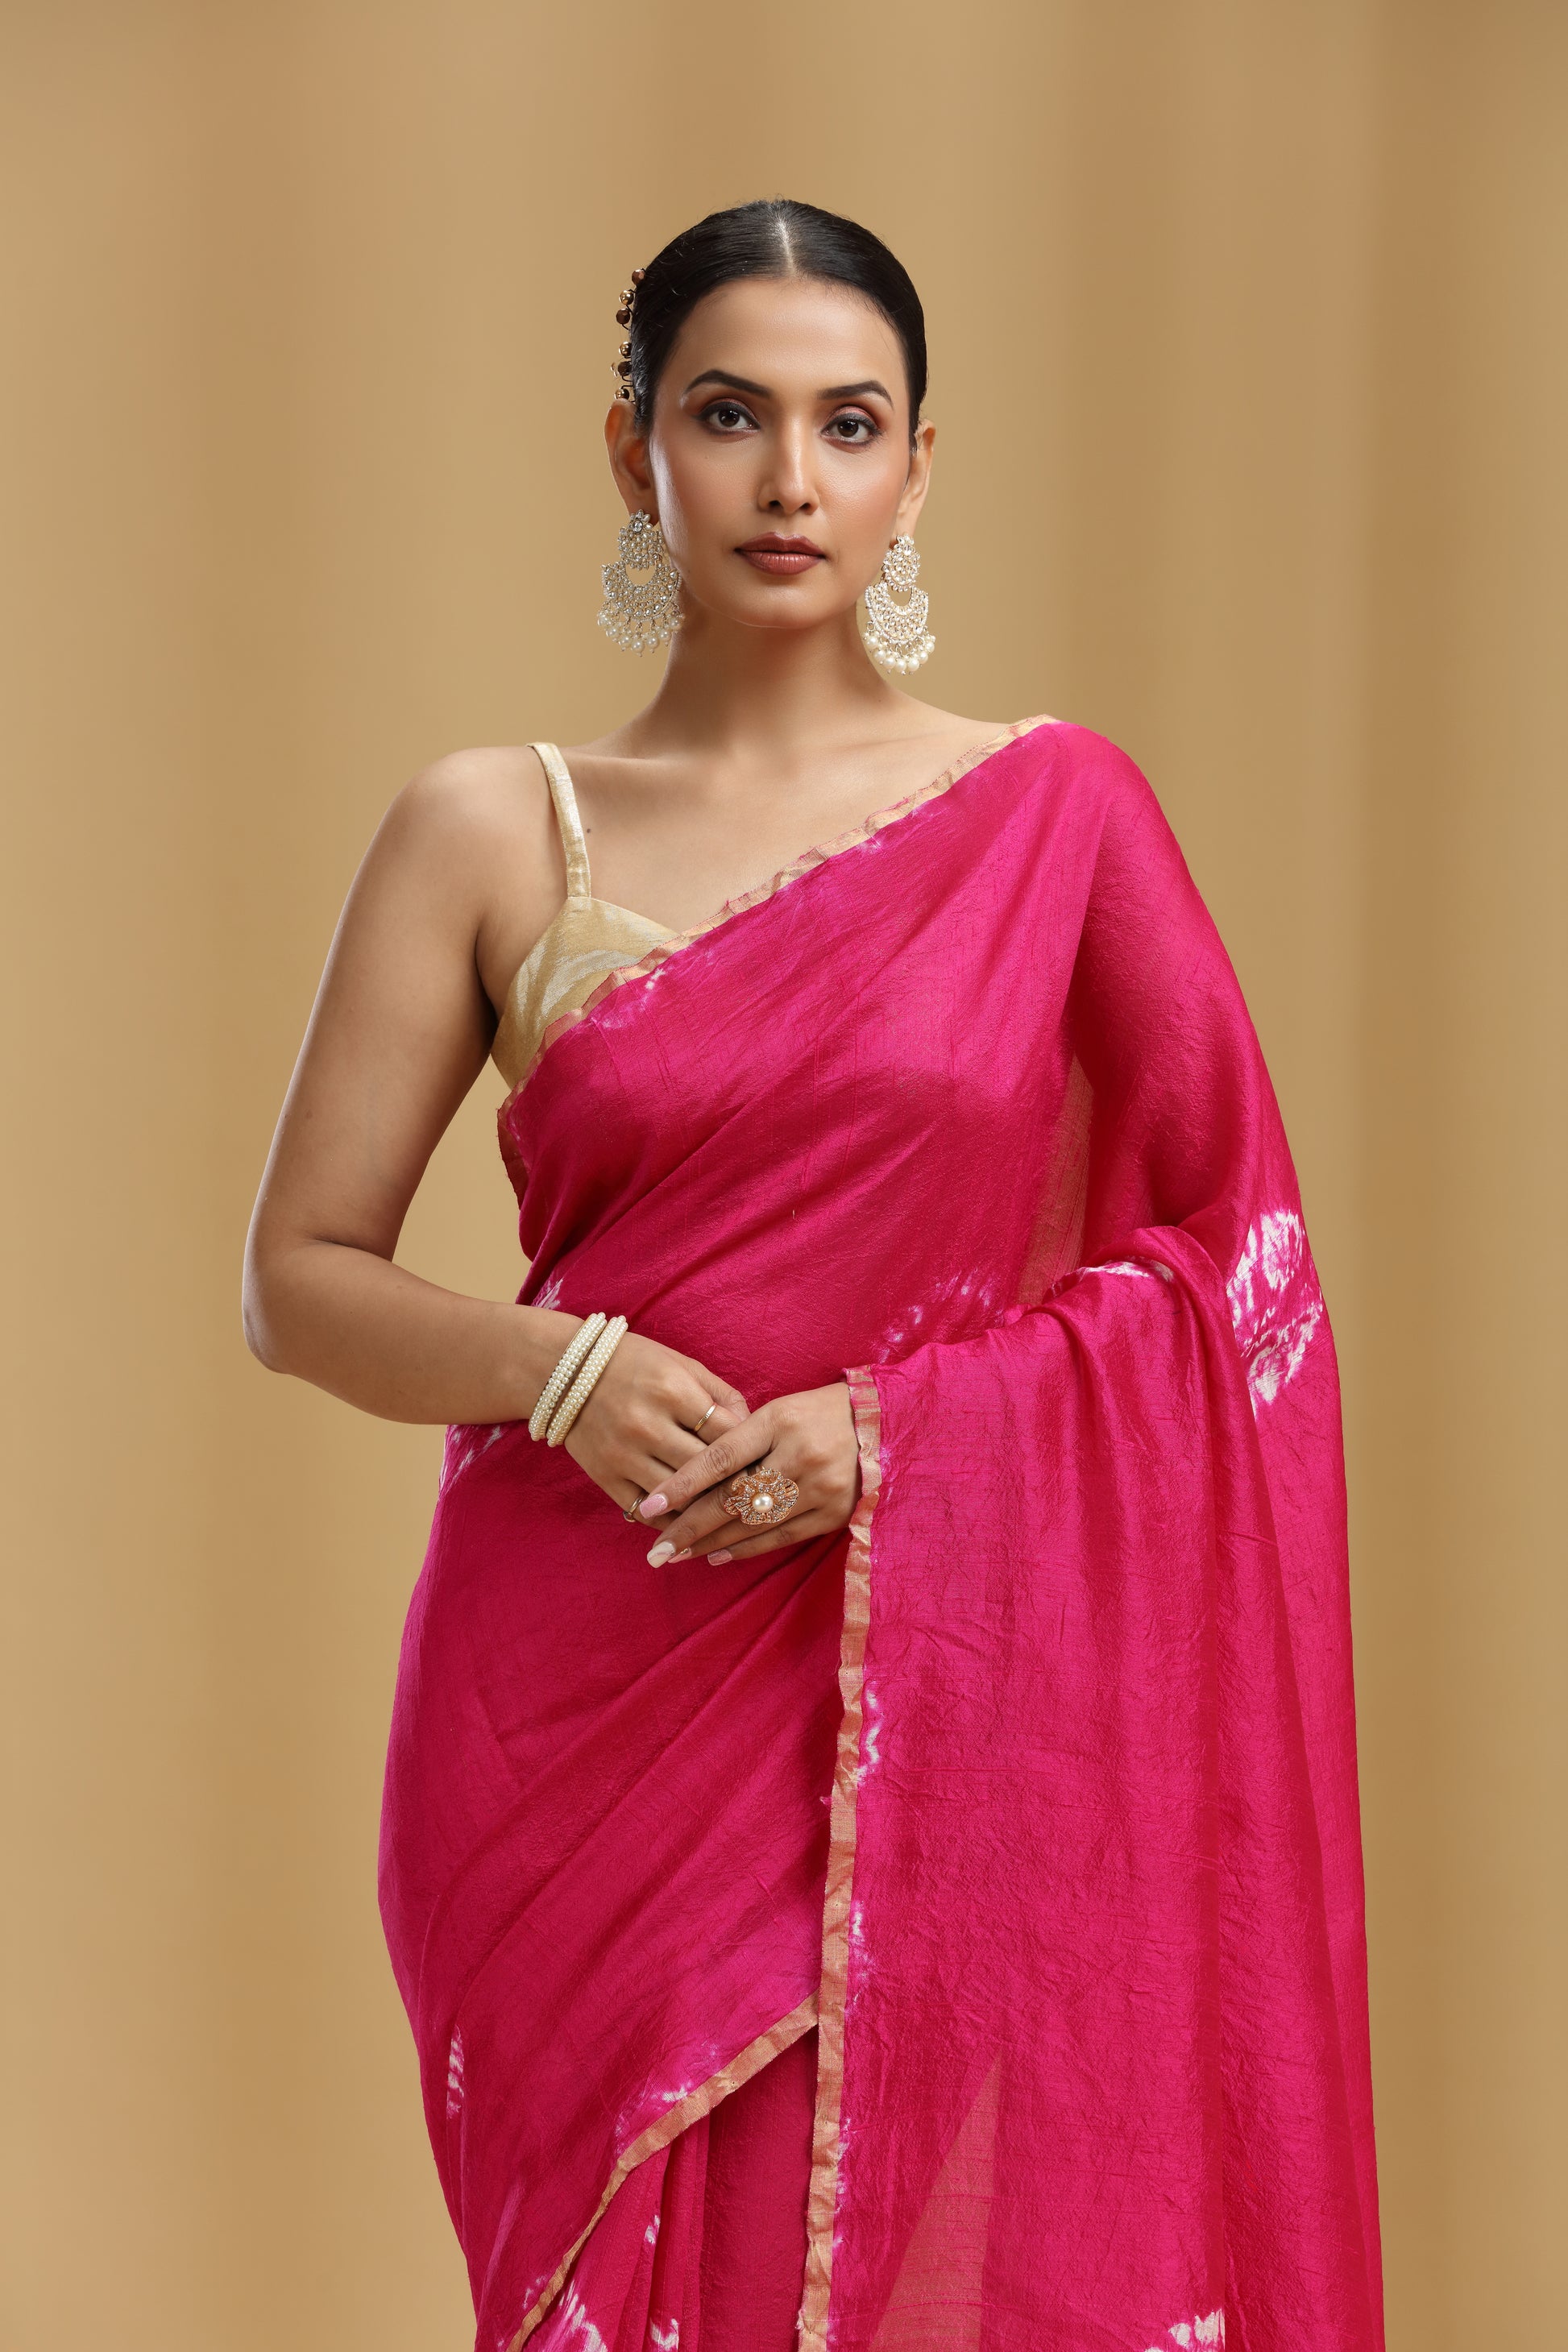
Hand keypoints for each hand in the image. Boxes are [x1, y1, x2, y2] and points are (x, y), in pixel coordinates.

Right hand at [562, 1329, 747, 1516]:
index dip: (752, 1450)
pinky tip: (691, 1521)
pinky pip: (646, 1512)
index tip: (766, 1461)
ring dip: (706, 1508)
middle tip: (757, 1495)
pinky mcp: (605, 1477)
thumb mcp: (683, 1365)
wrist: (565, 1371)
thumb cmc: (635, 1364)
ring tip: (728, 1513)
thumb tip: (751, 1429)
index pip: (727, 1433)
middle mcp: (647, 1424)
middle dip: (735, 1483)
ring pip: (679, 1497)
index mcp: (672, 1390)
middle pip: (706, 1469)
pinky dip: (672, 1521)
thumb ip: (722, 1395)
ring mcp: (623, 1454)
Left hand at [635, 1383, 859, 1565]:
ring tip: (676, 1555)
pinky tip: (716, 1556)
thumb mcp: (779, 1411)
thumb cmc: (818, 1413)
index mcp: (781, 1421)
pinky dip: (745, 1549)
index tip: (648, 1505)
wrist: (884, 1424)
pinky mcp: (834, 1514)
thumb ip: (739, 1439)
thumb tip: (691, 1478)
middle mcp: (800, 1456)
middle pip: (734, 1499)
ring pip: (754, 1524)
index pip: (722, 1456)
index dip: (683, 1483)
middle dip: (689, 1527)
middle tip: (655, 1549)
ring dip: (710, 1543)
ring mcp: (820, 1489)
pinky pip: (780, 1538)